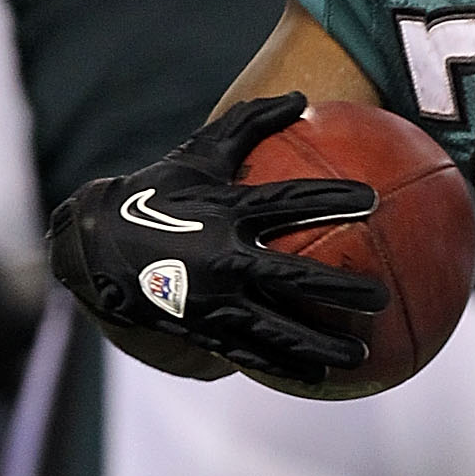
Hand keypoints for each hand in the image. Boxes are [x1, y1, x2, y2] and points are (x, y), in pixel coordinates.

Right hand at [47, 94, 387, 387]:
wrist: (94, 247)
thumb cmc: (157, 195)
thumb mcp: (198, 156)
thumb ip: (248, 124)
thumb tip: (299, 95)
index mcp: (225, 212)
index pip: (288, 203)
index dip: (331, 199)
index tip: (373, 200)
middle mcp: (221, 259)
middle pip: (293, 277)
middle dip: (341, 289)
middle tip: (379, 297)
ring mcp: (212, 301)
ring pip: (277, 328)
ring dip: (322, 345)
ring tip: (362, 357)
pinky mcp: (203, 330)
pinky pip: (250, 354)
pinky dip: (284, 368)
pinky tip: (318, 379)